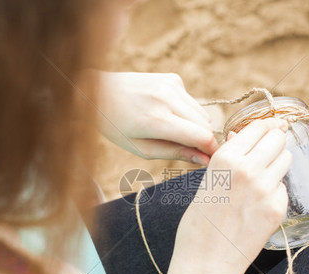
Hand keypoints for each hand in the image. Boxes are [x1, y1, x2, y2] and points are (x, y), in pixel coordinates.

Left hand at [97, 72, 217, 164]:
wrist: (97, 91)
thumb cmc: (116, 126)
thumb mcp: (141, 148)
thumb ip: (174, 153)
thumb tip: (204, 159)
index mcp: (157, 120)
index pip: (202, 136)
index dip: (211, 150)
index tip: (209, 160)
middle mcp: (168, 98)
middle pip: (206, 125)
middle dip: (204, 140)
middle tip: (189, 151)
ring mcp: (172, 85)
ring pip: (202, 113)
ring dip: (196, 127)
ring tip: (172, 132)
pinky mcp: (173, 78)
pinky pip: (192, 102)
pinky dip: (186, 112)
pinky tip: (166, 113)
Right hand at [158, 118, 291, 273]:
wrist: (205, 262)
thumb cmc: (198, 223)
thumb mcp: (206, 182)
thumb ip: (227, 158)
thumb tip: (240, 137)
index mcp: (225, 158)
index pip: (259, 127)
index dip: (266, 127)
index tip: (271, 127)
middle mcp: (248, 168)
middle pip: (278, 139)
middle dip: (274, 142)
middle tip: (268, 151)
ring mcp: (266, 189)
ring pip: (286, 159)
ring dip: (278, 163)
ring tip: (263, 178)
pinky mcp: (277, 209)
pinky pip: (284, 188)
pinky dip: (275, 191)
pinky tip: (259, 205)